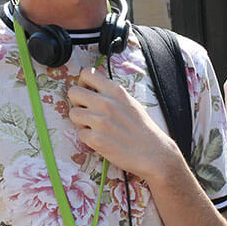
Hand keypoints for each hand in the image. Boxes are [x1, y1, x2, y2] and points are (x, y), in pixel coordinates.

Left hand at [66, 67, 184, 181]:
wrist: (153, 152)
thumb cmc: (143, 128)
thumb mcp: (130, 102)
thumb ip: (111, 94)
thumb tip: (93, 88)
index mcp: (115, 90)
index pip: (87, 73)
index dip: (82, 83)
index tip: (87, 91)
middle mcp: (106, 102)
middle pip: (73, 92)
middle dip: (77, 102)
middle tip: (86, 111)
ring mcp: (100, 121)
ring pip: (73, 113)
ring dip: (80, 121)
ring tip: (94, 127)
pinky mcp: (96, 139)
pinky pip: (80, 133)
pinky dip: (87, 138)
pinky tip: (100, 140)